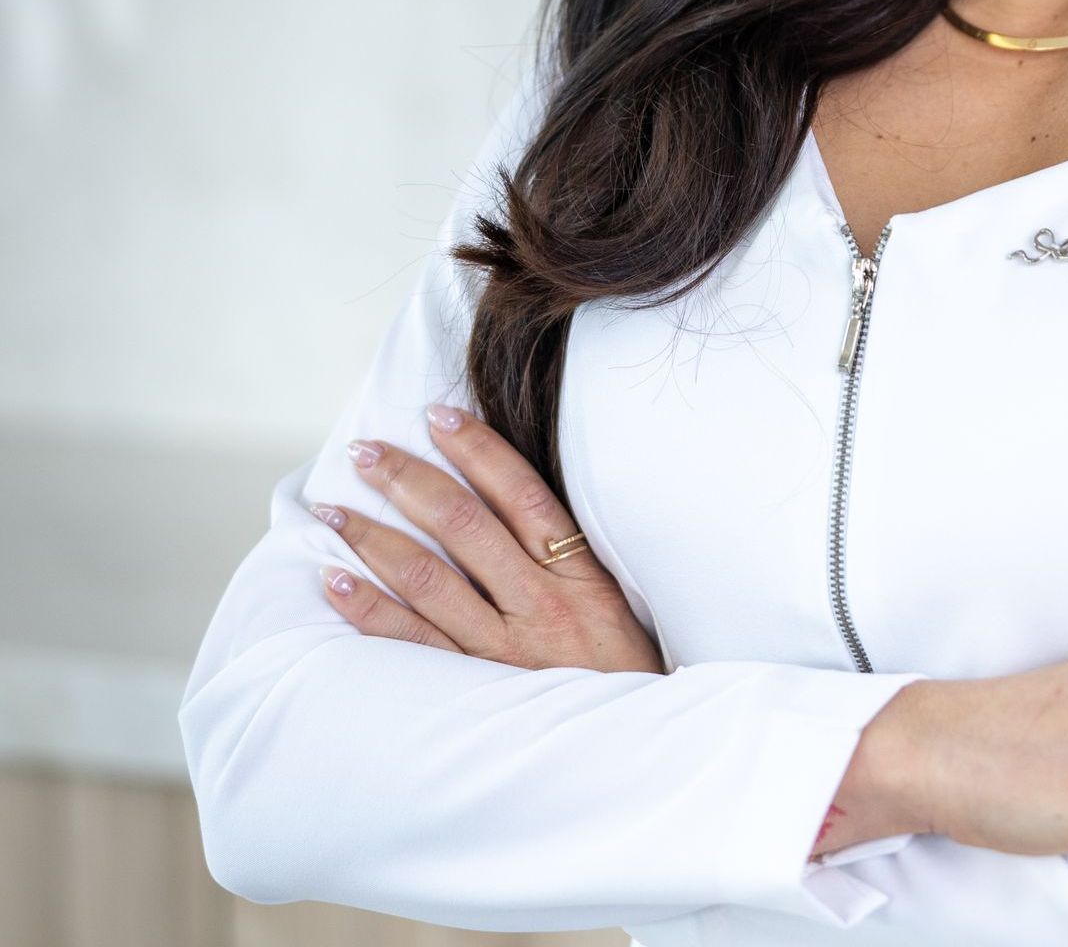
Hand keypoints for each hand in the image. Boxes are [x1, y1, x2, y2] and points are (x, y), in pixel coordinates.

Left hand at [311, 401, 665, 675]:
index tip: (437, 415)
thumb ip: (567, 557)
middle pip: (464, 526)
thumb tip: (505, 498)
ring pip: (428, 579)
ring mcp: (502, 651)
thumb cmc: (619, 671)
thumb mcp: (613, 602)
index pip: (521, 493)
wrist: (632, 754)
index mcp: (579, 574)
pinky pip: (410, 645)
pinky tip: (335, 582)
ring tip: (332, 509)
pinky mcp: (473, 693)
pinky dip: (368, 610)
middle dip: (409, 481)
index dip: (478, 449)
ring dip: (373, 538)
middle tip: (364, 451)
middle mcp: (539, 605)